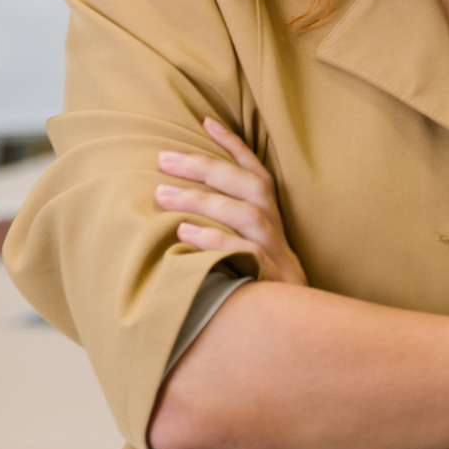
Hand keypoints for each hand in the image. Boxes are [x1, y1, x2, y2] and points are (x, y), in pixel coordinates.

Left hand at [154, 118, 307, 285]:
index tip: (206, 121)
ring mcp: (275, 250)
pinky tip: (184, 233)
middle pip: (248, 185)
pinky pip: (244, 251)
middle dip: (205, 167)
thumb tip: (174, 195)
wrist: (286, 327)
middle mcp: (275, 225)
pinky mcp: (270, 276)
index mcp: (269, 213)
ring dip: (203, 200)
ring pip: (245, 213)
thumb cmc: (255, 280)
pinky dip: (214, 240)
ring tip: (162, 194)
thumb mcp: (242, 246)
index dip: (233, 145)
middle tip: (163, 159)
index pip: (254, 170)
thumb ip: (221, 221)